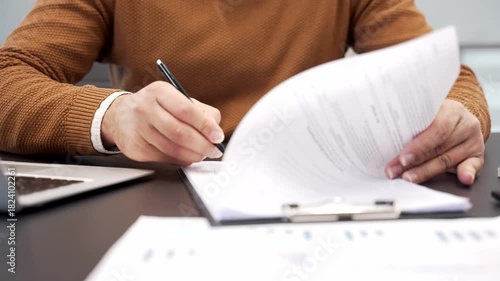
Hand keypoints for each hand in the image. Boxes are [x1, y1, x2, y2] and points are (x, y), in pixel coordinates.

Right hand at [101, 81, 223, 164]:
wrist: (121, 116)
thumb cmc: (156, 107)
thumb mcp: (177, 99)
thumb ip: (200, 112)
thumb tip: (216, 133)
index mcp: (160, 92)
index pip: (186, 110)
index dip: (205, 126)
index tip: (218, 137)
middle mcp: (146, 108)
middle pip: (180, 132)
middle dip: (202, 145)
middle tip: (213, 150)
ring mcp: (138, 129)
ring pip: (173, 148)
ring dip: (193, 155)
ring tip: (202, 154)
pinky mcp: (136, 148)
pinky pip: (164, 158)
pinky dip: (180, 160)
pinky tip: (186, 156)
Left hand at [385, 99, 484, 184]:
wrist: (457, 117)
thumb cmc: (436, 116)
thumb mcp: (426, 114)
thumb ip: (413, 125)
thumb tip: (387, 140)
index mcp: (452, 111)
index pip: (436, 130)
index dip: (418, 147)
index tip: (402, 158)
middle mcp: (465, 126)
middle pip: (439, 148)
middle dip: (415, 163)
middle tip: (397, 171)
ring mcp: (473, 141)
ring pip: (447, 160)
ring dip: (425, 172)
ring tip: (409, 178)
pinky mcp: (477, 155)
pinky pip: (472, 166)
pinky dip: (466, 173)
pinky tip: (462, 178)